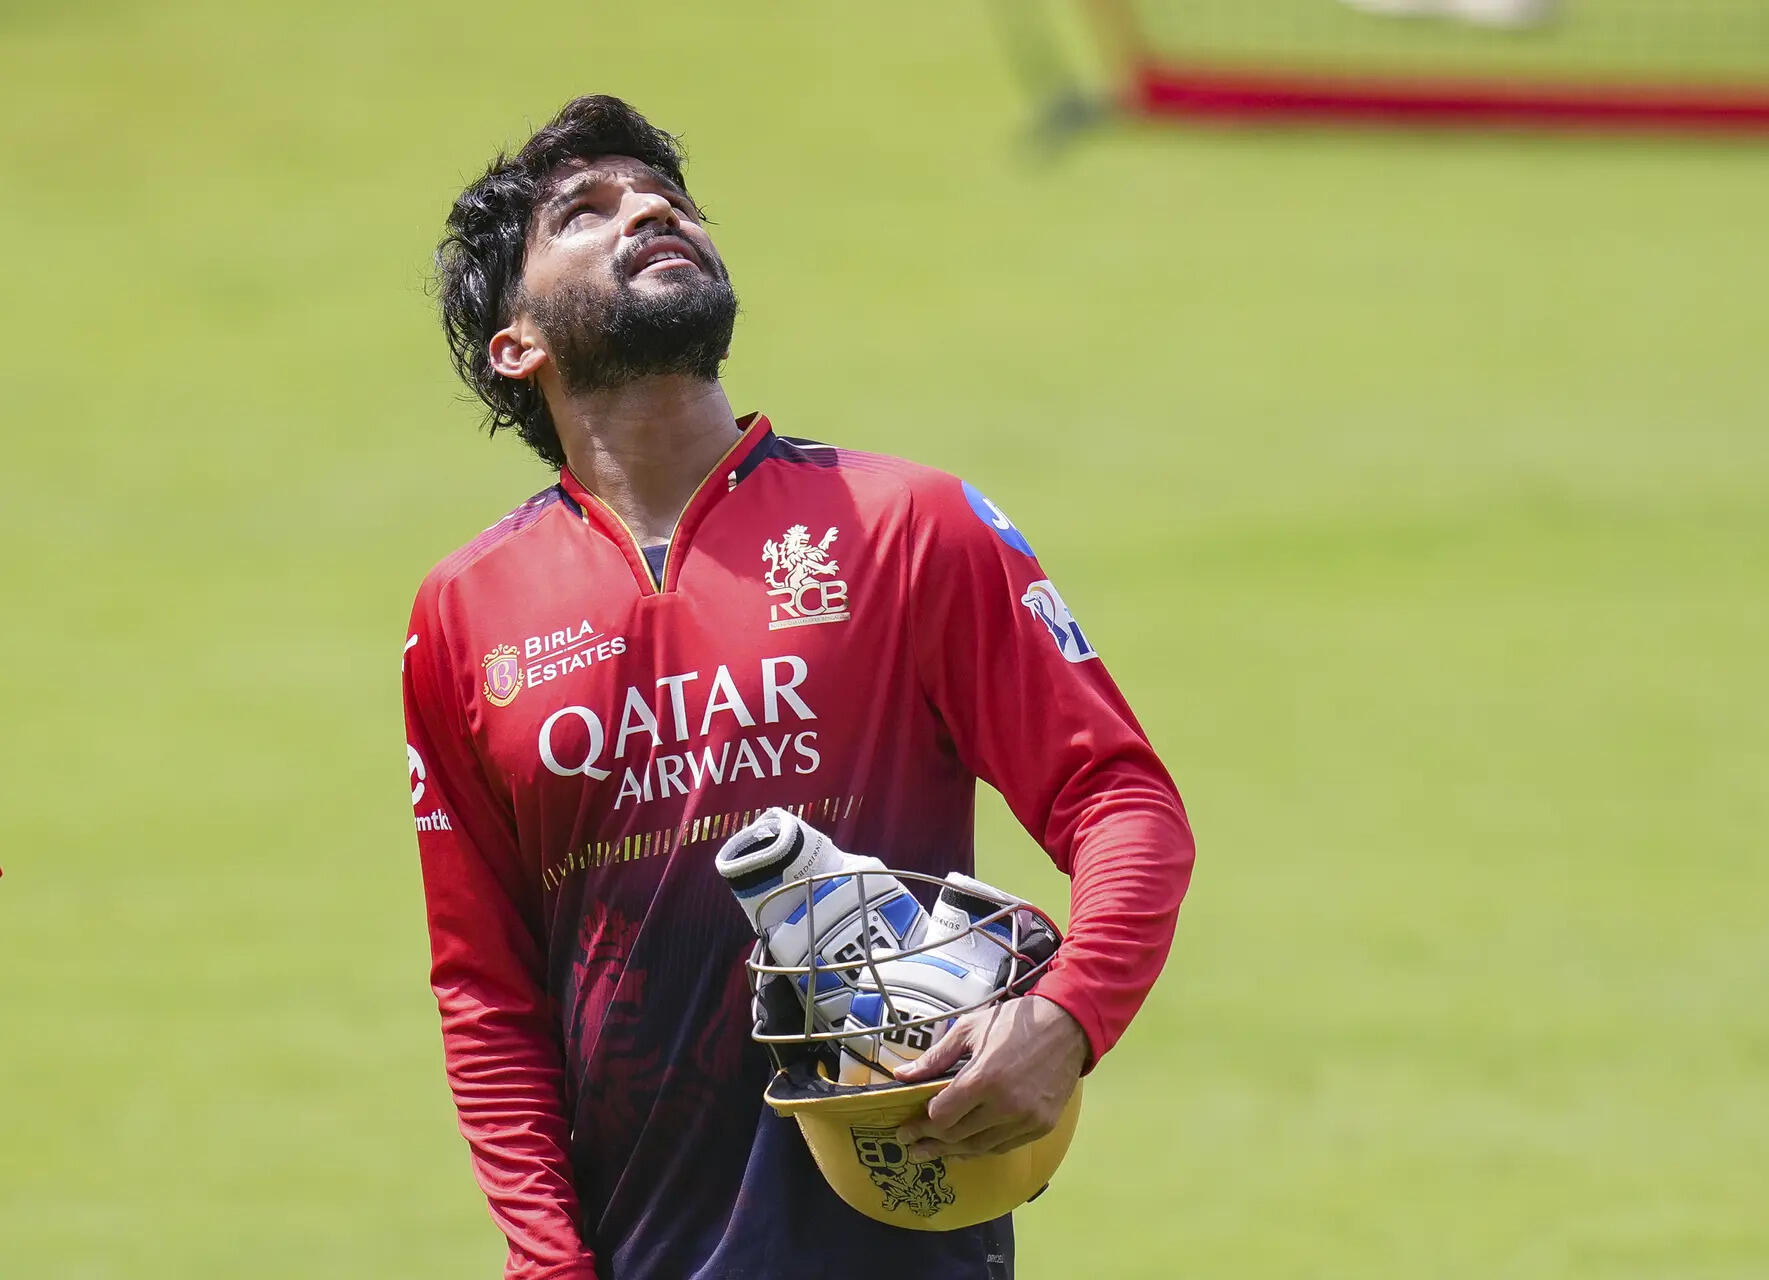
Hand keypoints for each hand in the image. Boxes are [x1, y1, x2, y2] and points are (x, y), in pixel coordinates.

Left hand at [893, 995, 1087, 1161]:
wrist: (1067, 1026)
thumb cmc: (1015, 1023)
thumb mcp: (969, 1030)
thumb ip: (935, 1057)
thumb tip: (902, 1075)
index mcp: (984, 1079)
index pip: (942, 1117)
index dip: (921, 1124)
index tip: (906, 1127)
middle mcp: (1005, 1106)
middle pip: (957, 1136)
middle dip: (929, 1143)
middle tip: (910, 1146)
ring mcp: (1026, 1120)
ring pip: (979, 1148)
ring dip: (952, 1152)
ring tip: (932, 1153)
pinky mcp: (1042, 1126)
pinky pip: (1003, 1146)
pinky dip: (981, 1149)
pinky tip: (965, 1148)